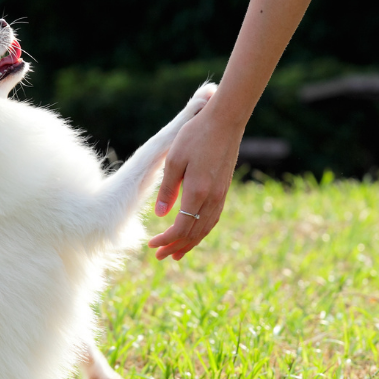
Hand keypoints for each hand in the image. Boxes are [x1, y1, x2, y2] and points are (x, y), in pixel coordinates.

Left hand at [148, 108, 242, 259]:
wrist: (225, 121)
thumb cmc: (195, 135)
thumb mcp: (174, 160)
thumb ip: (167, 190)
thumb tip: (161, 216)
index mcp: (197, 192)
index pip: (181, 228)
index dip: (166, 240)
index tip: (152, 245)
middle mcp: (212, 199)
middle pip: (194, 234)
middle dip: (176, 247)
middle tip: (161, 257)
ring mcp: (221, 196)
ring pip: (205, 229)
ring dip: (190, 243)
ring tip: (177, 253)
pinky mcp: (224, 190)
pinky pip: (213, 219)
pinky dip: (202, 231)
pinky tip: (194, 233)